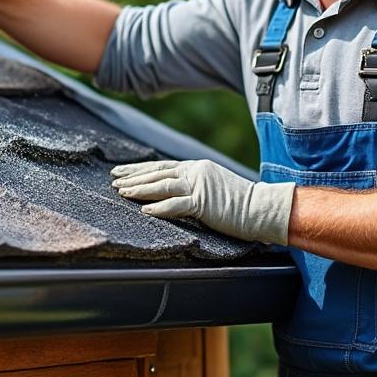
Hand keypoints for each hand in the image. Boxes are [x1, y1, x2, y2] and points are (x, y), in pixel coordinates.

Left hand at [111, 160, 293, 244]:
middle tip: (113, 180)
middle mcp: (195, 171)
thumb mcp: (212, 188)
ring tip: (121, 192)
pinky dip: (159, 208)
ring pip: (162, 185)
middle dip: (132, 177)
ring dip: (139, 189)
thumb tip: (171, 192)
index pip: (161, 166)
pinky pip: (176, 205)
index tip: (121, 171)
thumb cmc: (240, 204)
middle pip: (157, 173)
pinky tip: (144, 210)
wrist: (263, 209)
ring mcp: (199, 185)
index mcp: (196, 167)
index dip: (139, 169)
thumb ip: (193, 186)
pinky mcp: (204, 202)